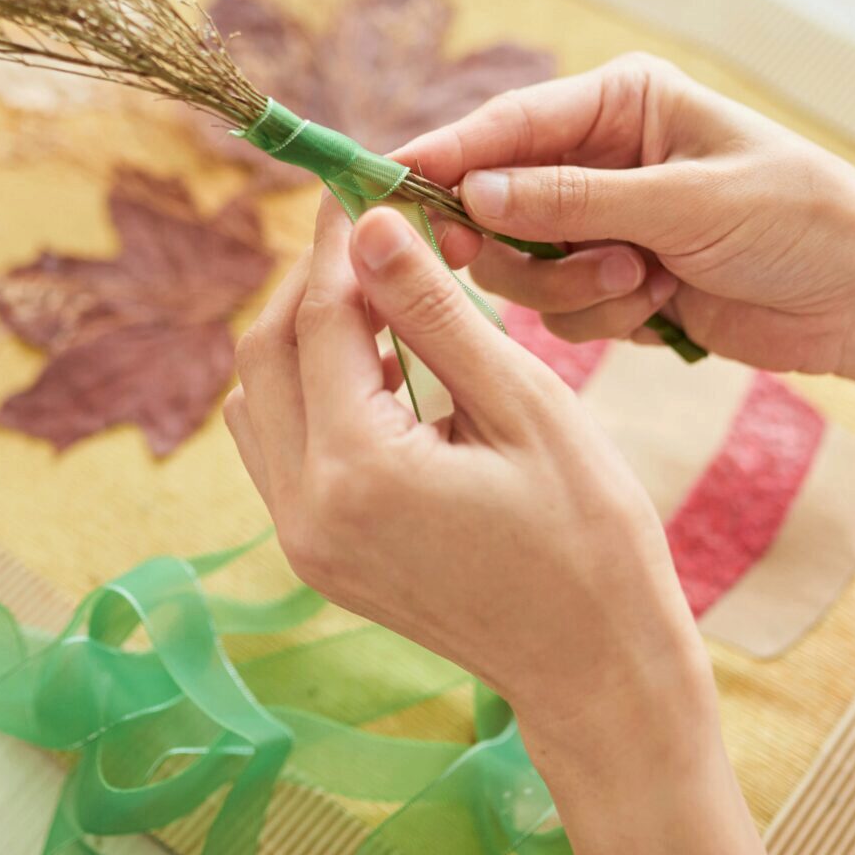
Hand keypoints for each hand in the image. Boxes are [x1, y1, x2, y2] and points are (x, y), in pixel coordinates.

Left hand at [224, 194, 699, 721]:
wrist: (596, 669)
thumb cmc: (588, 536)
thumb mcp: (523, 405)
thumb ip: (434, 312)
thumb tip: (369, 225)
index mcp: (358, 471)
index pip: (319, 318)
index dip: (337, 242)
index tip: (359, 185)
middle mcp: (306, 511)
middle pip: (265, 355)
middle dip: (312, 283)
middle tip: (371, 237)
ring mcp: (303, 541)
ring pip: (258, 401)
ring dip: (303, 339)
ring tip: (381, 306)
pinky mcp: (316, 555)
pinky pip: (278, 449)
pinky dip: (312, 394)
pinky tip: (382, 376)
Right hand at [399, 54, 854, 374]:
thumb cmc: (796, 219)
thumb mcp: (686, 201)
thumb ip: (574, 200)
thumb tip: (473, 194)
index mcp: (620, 105)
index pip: (510, 123)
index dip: (446, 152)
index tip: (388, 181)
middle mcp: (598, 158)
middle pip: (495, 195)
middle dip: (505, 235)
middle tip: (487, 254)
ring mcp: (600, 224)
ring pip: (519, 261)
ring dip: (568, 282)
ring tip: (638, 278)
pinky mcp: (610, 281)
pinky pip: (557, 306)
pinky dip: (597, 313)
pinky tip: (656, 304)